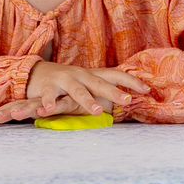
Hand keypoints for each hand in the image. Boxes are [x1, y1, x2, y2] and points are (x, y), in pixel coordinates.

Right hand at [16, 60, 150, 118]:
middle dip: (114, 92)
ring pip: (77, 90)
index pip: (115, 75)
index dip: (131, 81)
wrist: (37, 72)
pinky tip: (50, 110)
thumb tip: (131, 99)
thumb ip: (104, 91)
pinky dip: (50, 102)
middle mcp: (81, 75)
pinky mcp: (48, 86)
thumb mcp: (87, 84)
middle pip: (100, 83)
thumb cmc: (68, 83)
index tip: (147, 90)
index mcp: (92, 75)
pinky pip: (50, 95)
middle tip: (128, 101)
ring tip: (98, 111)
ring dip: (88, 100)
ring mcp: (64, 79)